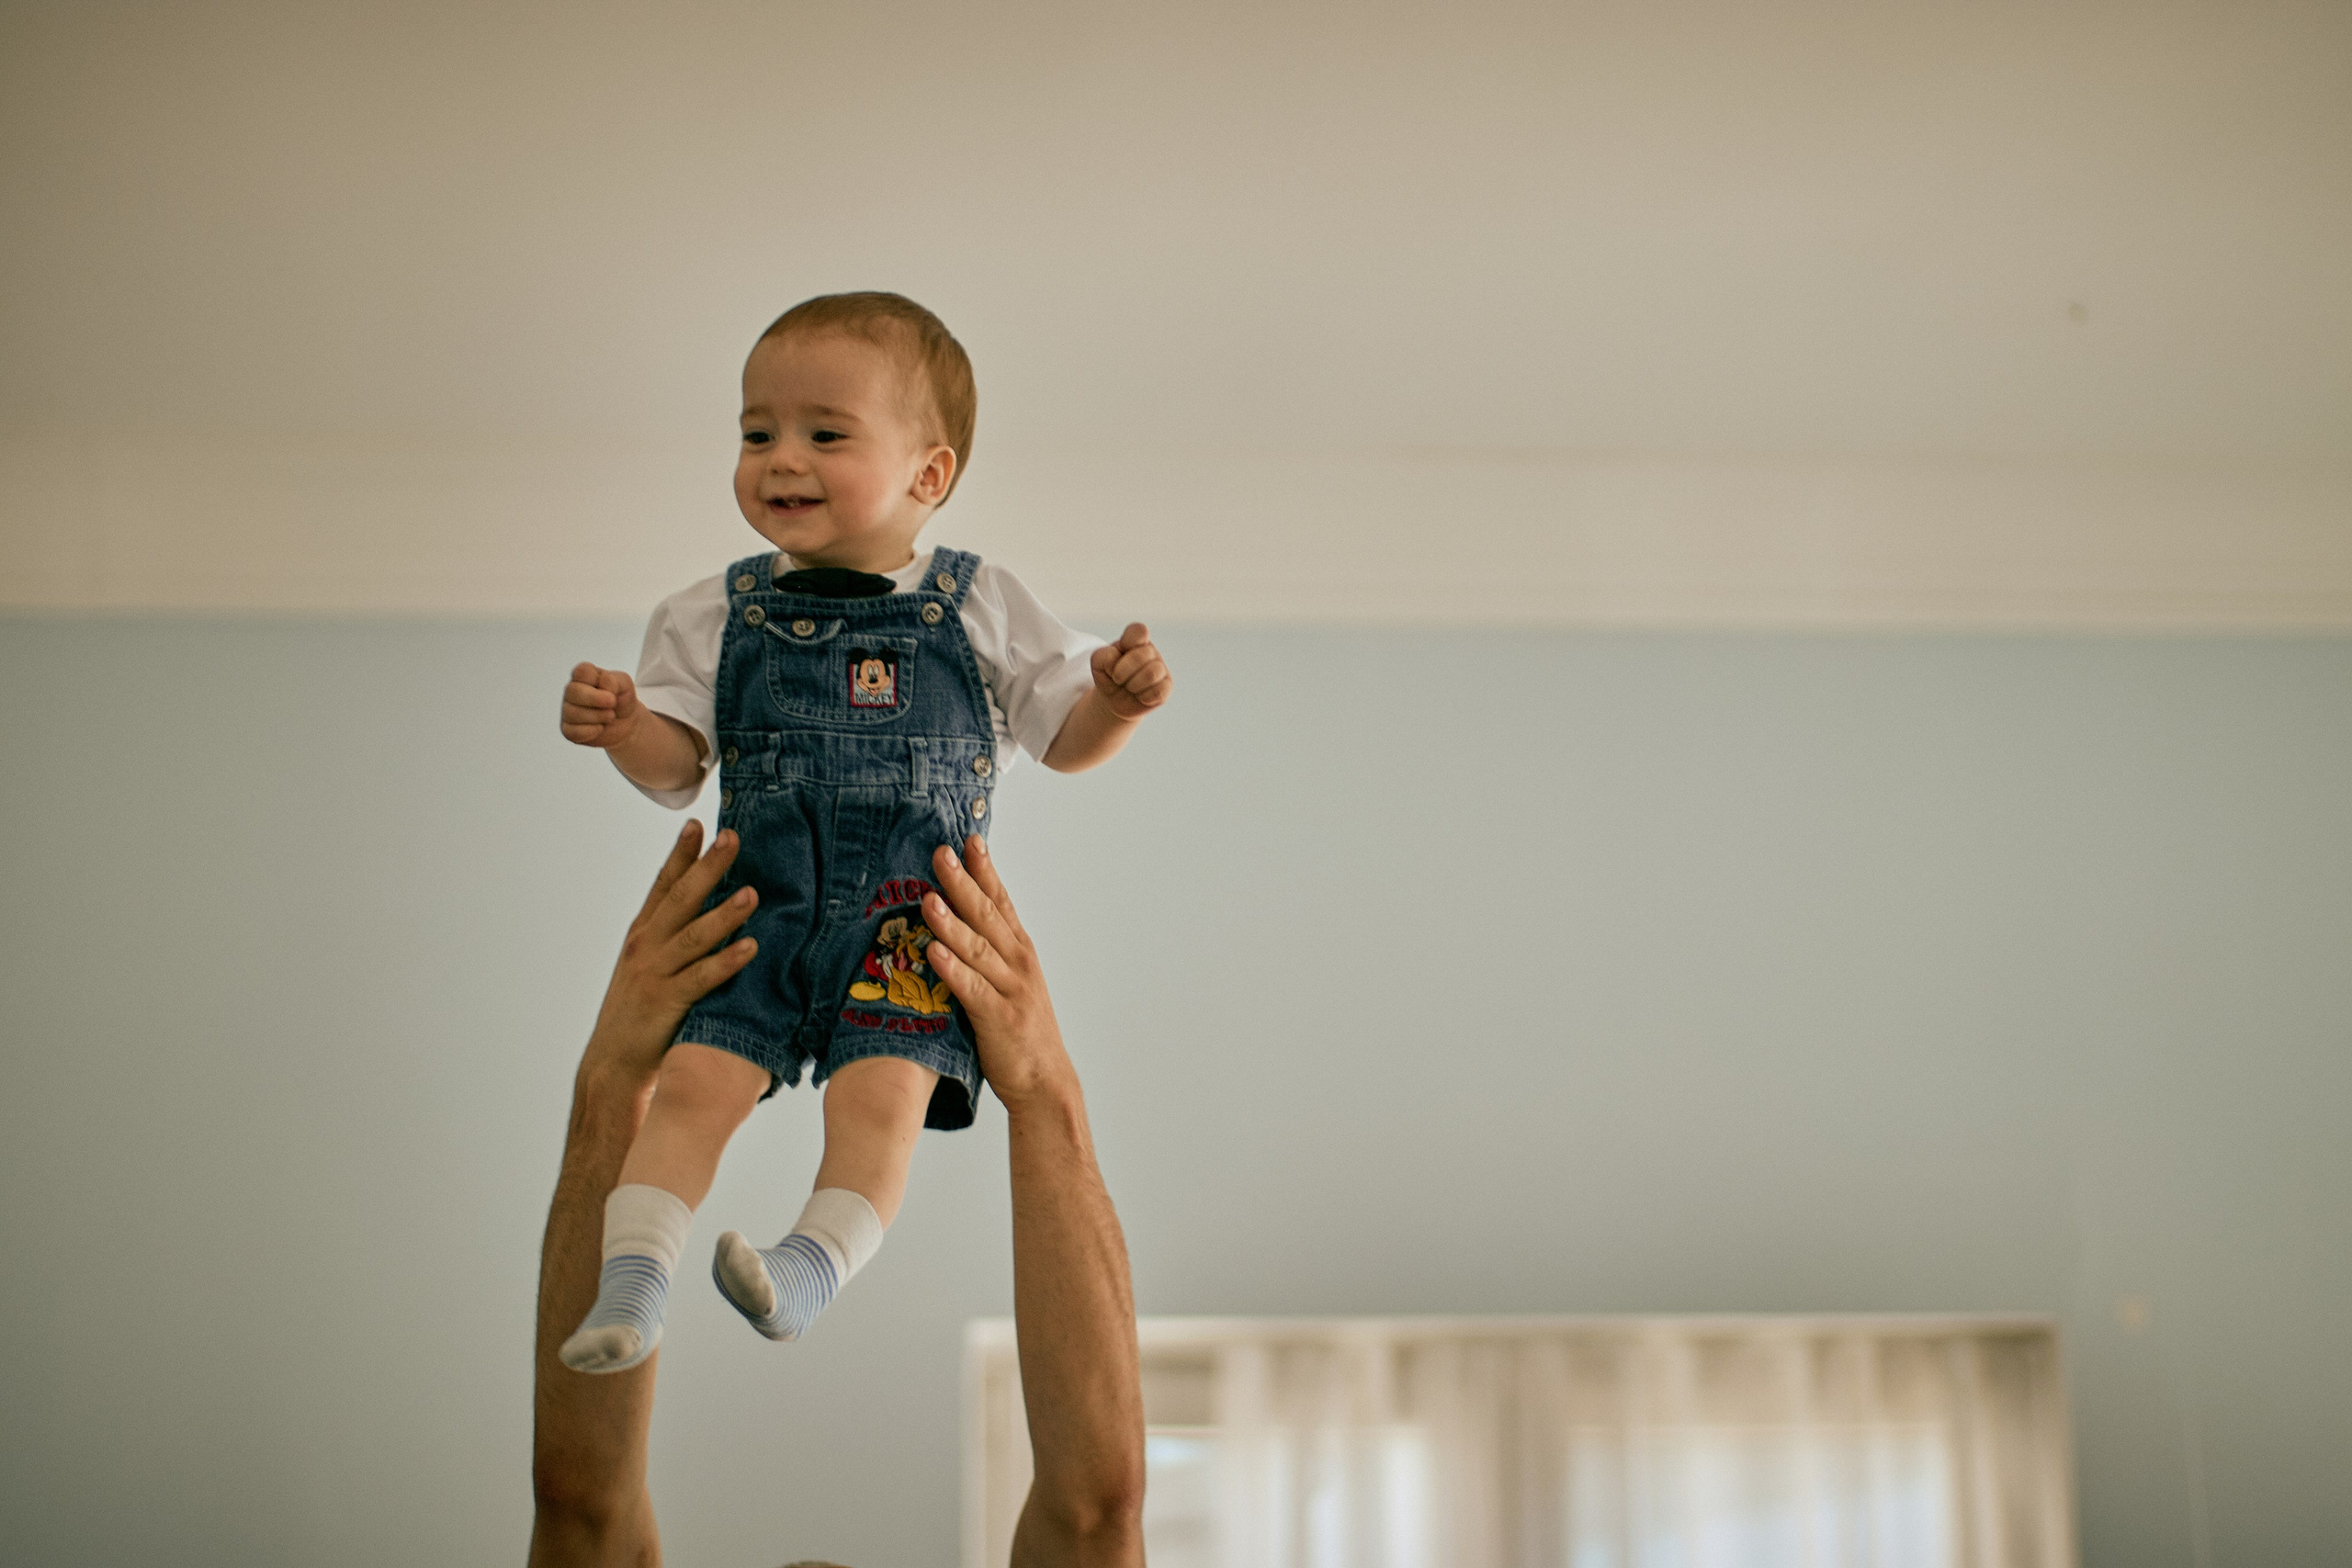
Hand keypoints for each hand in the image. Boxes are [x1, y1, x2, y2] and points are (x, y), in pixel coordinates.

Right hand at [561, 662, 646, 749]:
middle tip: (612, 704)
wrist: (626, 723)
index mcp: (584, 675)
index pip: (581, 672)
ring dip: (598, 716)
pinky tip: (600, 728)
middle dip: (596, 699)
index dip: (599, 682)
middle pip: (572, 691)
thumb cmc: (622, 699)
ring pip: (573, 713)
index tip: (612, 691)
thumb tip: (601, 681)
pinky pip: (573, 731)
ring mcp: (567, 710)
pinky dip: (591, 731)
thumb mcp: (625, 685)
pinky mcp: (568, 729)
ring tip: (610, 716)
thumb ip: (614, 680)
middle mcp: (572, 690)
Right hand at [581, 821, 758, 1094]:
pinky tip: (750, 948)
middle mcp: (646, 947)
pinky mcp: (667, 1002)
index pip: (662, 885)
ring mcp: (655, 973)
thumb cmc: (640, 1012)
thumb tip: (707, 910)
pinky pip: (702, 978)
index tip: (696, 823)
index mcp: (642, 934)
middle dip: (706, 866)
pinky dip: (726, 962)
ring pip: (693, 935)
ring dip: (724, 913)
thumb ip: (672, 938)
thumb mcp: (649, 965)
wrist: (613, 1062)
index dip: (680, 855)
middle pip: (680, 899)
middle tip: (732, 837)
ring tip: (752, 893)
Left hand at [922, 837, 1077, 1114]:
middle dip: (963, 882)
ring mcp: (1010, 990)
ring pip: (977, 948)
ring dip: (952, 921)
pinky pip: (971, 989)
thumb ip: (988, 952)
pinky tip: (933, 951)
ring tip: (929, 897)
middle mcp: (1018, 963)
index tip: (968, 839)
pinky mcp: (998, 1018)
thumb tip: (957, 921)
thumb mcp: (1009, 982)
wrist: (1045, 1080)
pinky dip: (953, 969)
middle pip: (986, 915)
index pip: (1000, 901)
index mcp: (1019, 951)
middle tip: (941, 852)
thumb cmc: (1020, 1030)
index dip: (984, 870)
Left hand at [1087, 624, 1171, 720]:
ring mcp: (1161, 669)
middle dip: (1121, 672)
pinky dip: (1142, 697)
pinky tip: (1139, 695)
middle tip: (1117, 678)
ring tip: (1129, 687)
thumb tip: (1118, 662)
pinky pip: (1157, 691)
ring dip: (1132, 685)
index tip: (1119, 653)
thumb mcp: (1098, 664)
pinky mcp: (1166, 687)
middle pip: (1140, 656)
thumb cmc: (1109, 676)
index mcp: (1135, 640)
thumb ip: (1102, 656)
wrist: (1114, 700)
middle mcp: (1151, 651)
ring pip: (1151, 674)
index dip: (1127, 643)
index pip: (1139, 630)